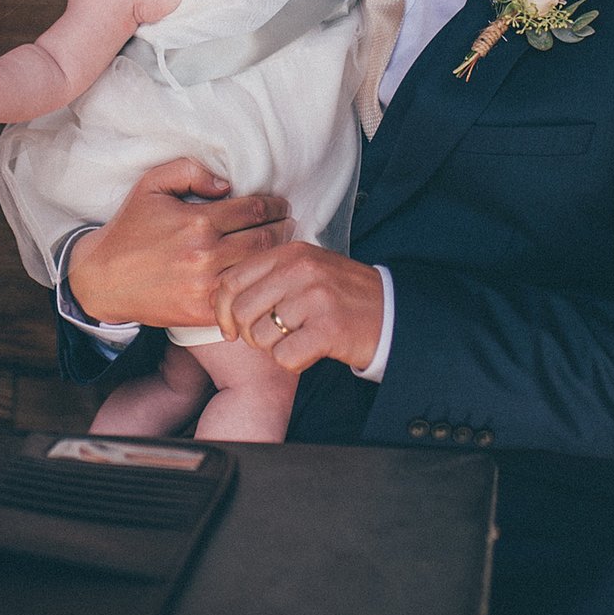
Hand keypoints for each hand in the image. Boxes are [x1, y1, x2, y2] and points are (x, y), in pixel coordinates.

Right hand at [67, 158, 292, 327]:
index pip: (254, 210)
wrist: (103, 278)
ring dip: (276, 257)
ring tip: (283, 247)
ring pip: (259, 269)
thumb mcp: (151, 185)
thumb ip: (190, 171)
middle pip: (265, 240)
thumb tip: (227, 185)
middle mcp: (206, 255)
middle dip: (283, 228)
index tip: (280, 204)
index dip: (273, 205)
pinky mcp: (202, 311)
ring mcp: (205, 286)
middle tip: (290, 222)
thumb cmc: (130, 228)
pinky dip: (256, 285)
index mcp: (198, 221)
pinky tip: (263, 277)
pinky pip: (241, 297)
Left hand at [213, 245, 384, 375]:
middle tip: (269, 339)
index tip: (227, 328)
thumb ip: (267, 276)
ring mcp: (315, 298)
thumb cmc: (342, 295)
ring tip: (297, 340)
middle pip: (241, 311)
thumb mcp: (306, 269)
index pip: (231, 280)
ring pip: (261, 337)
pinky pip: (284, 356)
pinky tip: (310, 352)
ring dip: (274, 348)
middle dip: (248, 334)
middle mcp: (301, 270)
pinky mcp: (328, 329)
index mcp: (290, 253)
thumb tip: (220, 300)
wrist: (393, 312)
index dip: (220, 310)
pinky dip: (293, 361)